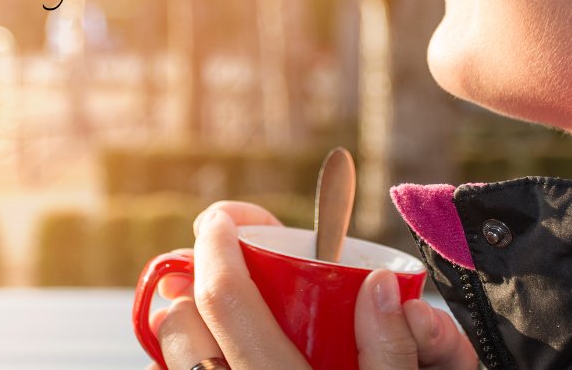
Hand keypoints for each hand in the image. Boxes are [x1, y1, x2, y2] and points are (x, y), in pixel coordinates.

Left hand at [147, 201, 478, 368]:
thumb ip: (397, 352)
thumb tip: (381, 286)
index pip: (224, 299)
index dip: (216, 242)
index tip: (226, 216)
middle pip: (178, 325)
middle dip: (192, 283)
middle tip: (228, 266)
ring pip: (174, 360)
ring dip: (190, 327)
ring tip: (222, 315)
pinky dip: (197, 363)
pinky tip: (228, 360)